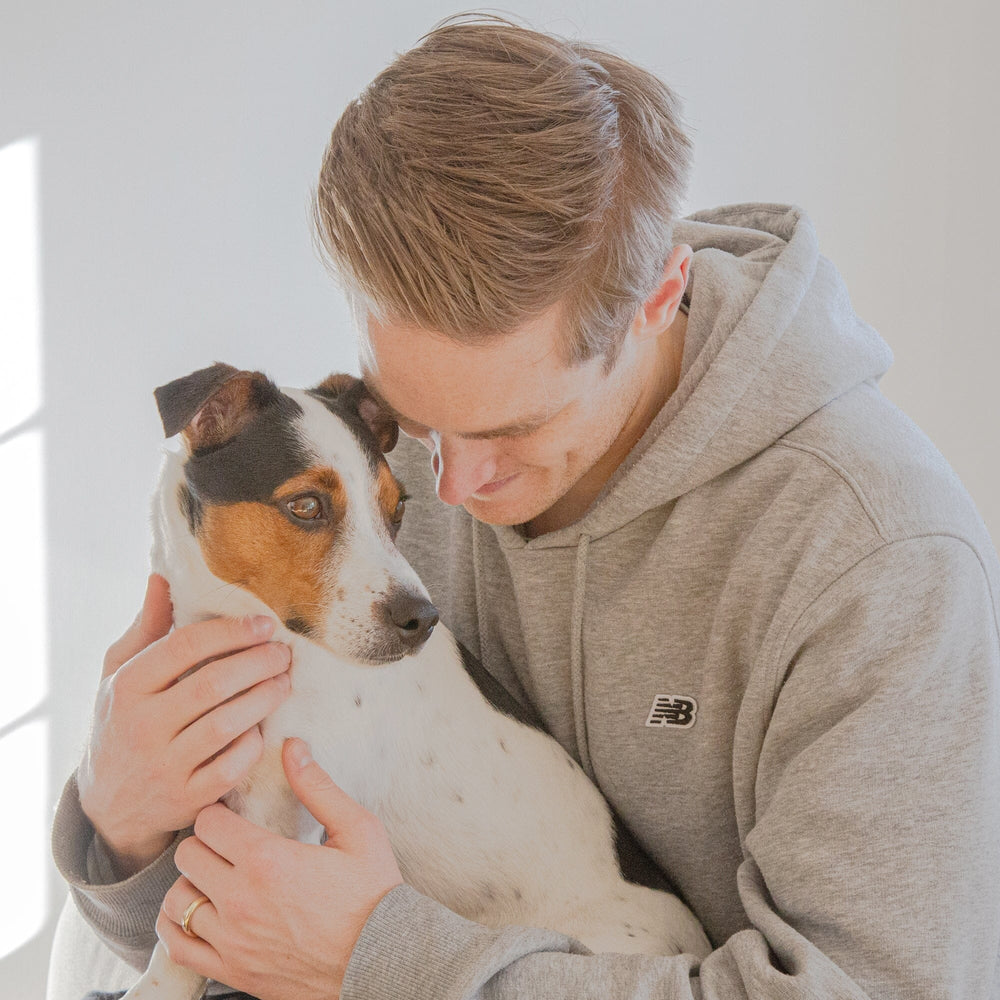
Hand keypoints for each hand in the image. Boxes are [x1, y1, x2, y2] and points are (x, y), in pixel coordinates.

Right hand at [78, 574, 292, 876]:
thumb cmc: (124, 723)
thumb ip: (147, 627)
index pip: (184, 647)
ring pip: (225, 726)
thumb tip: (162, 577)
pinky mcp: (184, 799)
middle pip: (212, 684)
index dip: (231, 632)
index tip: (265, 624)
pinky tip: (264, 727)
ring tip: (284, 682)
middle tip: (283, 653)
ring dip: (264, 699)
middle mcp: (140, 726)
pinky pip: (230, 768)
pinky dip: (252, 745)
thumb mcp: (120, 674)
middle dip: (257, 663)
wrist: (109, 805)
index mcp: (126, 687)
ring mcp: (162, 766)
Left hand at [157, 738, 403, 999]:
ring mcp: (232, 940)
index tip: (231, 817)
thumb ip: (318, 787)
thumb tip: (293, 748)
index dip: (218, 814)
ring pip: (176, 901)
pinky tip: (199, 914)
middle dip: (205, 844)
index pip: (207, 823)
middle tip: (225, 845)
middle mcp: (241, 900)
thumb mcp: (357, 830)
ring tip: (215, 879)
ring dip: (192, 884)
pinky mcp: (232, 971)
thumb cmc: (373, 894)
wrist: (383, 959)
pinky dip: (178, 927)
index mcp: (267, 859)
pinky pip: (177, 947)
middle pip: (187, 856)